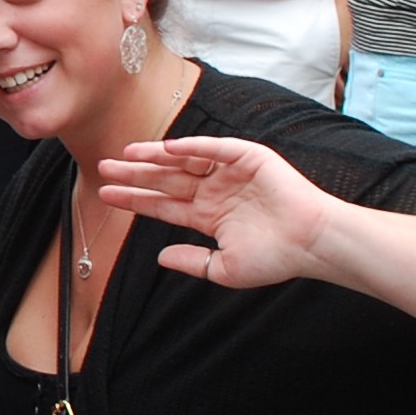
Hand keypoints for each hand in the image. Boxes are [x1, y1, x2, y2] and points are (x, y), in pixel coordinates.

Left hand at [96, 135, 336, 289]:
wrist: (312, 244)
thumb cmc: (275, 258)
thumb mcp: (223, 268)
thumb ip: (191, 261)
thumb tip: (160, 257)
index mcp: (209, 216)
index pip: (163, 205)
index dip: (134, 199)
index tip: (105, 194)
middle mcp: (216, 192)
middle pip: (166, 181)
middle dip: (135, 175)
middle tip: (104, 168)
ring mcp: (231, 174)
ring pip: (185, 162)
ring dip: (156, 156)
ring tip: (126, 154)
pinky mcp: (250, 159)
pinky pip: (216, 149)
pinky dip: (194, 146)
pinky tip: (167, 148)